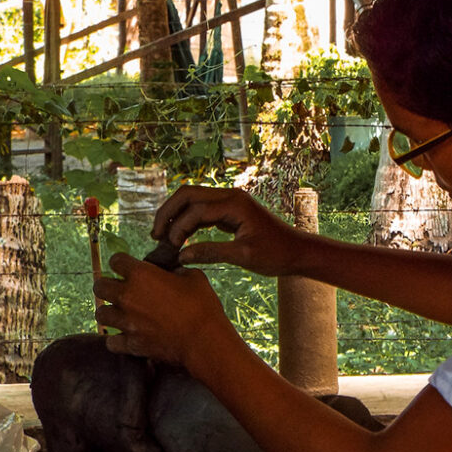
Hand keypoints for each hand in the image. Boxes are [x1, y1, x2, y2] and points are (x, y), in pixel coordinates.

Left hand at [93, 252, 229, 363]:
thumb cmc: (202, 306)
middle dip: (108, 286)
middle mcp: (127, 296)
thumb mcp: (194, 277)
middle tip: (120, 291)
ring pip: (100, 314)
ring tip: (122, 314)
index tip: (128, 268)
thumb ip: (176, 271)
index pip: (116, 260)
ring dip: (110, 312)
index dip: (122, 263)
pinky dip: (117, 339)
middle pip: (99, 286)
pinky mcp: (130, 344)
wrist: (204, 340)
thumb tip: (171, 272)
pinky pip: (111, 341)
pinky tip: (127, 336)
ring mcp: (126, 321)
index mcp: (141, 274)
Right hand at [151, 186, 304, 275]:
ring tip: (162, 238)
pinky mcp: (230, 211)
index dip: (178, 227)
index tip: (172, 248)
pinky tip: (179, 238)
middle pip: (188, 194)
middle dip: (168, 212)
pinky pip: (201, 210)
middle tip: (155, 235)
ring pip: (192, 200)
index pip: (195, 209)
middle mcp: (230, 197)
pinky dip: (187, 221)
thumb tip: (181, 255)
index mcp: (235, 204)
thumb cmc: (276, 254)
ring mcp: (230, 202)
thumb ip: (212, 253)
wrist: (297, 251)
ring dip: (175, 216)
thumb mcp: (244, 257)